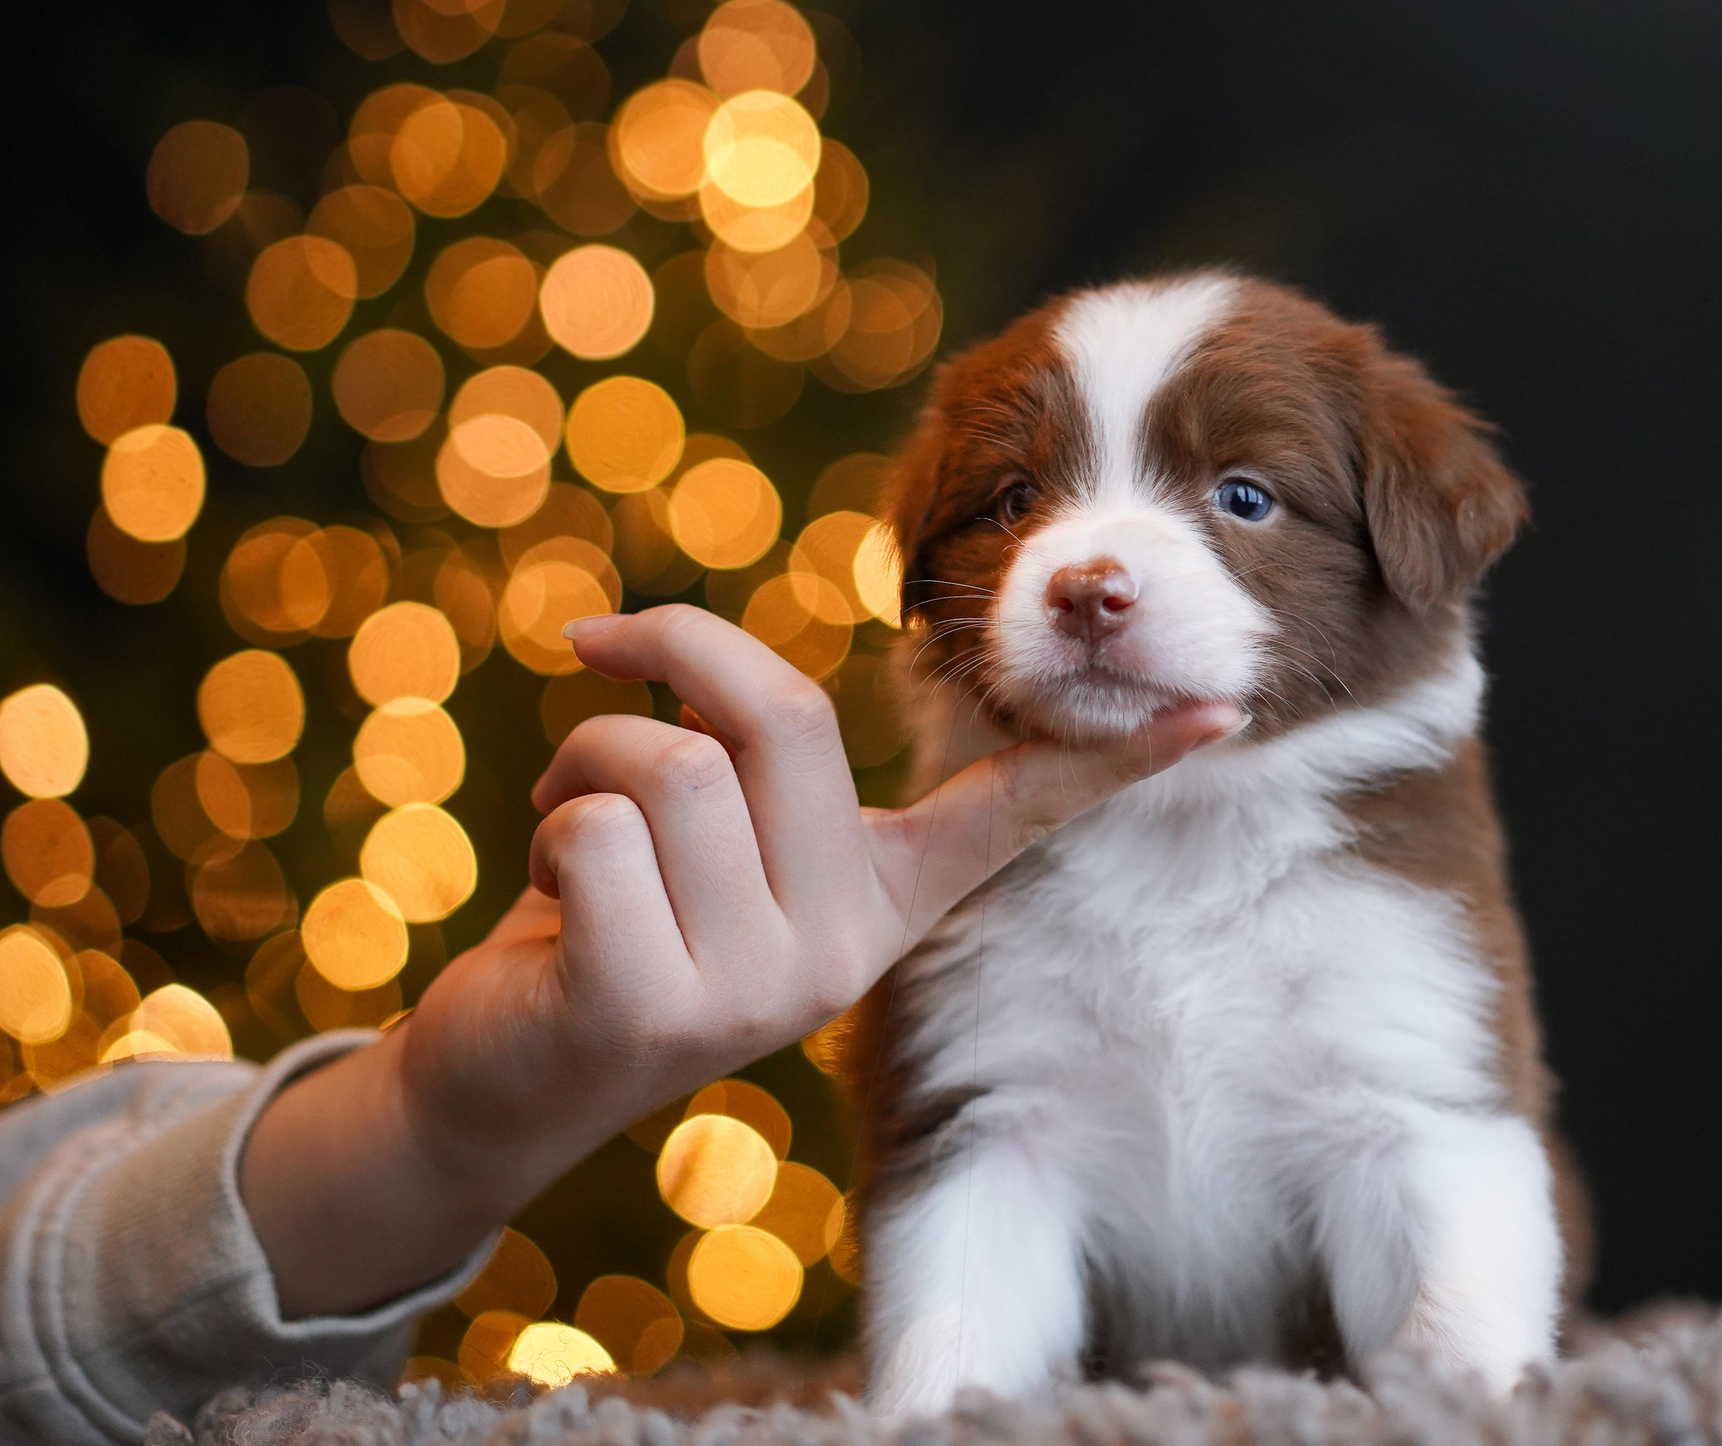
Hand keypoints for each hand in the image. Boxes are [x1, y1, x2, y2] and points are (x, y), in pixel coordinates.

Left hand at [241, 605, 1235, 1317]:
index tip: (1221, 708)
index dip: (1112, 751)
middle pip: (783, 712)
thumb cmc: (606, 914)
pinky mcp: (661, 1008)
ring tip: (575, 836)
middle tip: (602, 672)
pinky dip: (547, 827)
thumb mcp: (704, 825)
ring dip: (582, 759)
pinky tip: (552, 914)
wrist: (501, 1075)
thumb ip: (739, 751)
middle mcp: (847, 947)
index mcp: (882, 894)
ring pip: (671, 763)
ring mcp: (764, 989)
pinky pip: (599, 828)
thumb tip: (682, 645)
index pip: (1014, 811)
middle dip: (668, 657)